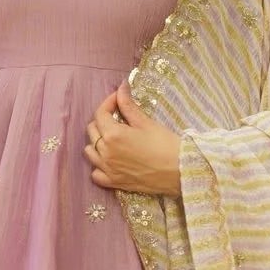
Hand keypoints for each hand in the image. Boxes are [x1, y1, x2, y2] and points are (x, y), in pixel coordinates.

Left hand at [85, 81, 181, 195]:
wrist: (179, 171)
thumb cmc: (165, 145)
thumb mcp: (146, 122)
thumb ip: (128, 105)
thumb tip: (121, 87)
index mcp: (112, 135)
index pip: (100, 113)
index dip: (108, 102)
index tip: (118, 99)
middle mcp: (105, 152)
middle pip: (92, 131)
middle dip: (102, 120)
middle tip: (118, 117)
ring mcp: (107, 169)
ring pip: (90, 151)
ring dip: (97, 142)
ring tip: (112, 139)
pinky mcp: (114, 182)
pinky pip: (96, 174)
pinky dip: (99, 166)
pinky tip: (110, 161)